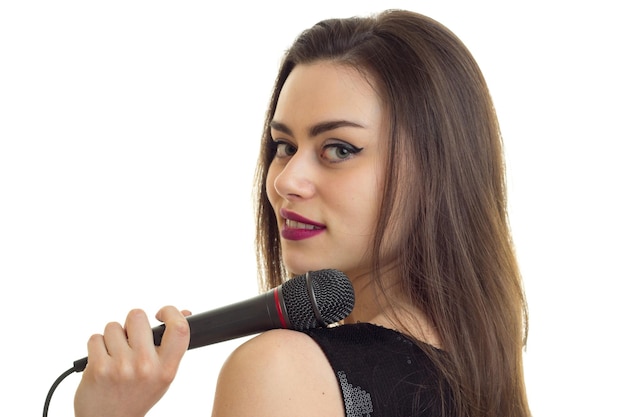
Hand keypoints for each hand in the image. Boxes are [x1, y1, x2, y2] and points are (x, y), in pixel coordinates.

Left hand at [74, 306, 190, 416]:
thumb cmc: (137, 395)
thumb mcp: (162, 375)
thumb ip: (172, 346)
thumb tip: (185, 313)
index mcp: (166, 369)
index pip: (179, 329)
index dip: (171, 312)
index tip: (162, 313)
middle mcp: (146, 367)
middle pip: (137, 316)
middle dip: (132, 323)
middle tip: (131, 338)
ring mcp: (121, 367)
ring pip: (113, 326)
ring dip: (112, 337)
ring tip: (115, 355)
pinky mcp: (98, 368)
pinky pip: (95, 338)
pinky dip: (97, 346)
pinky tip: (102, 361)